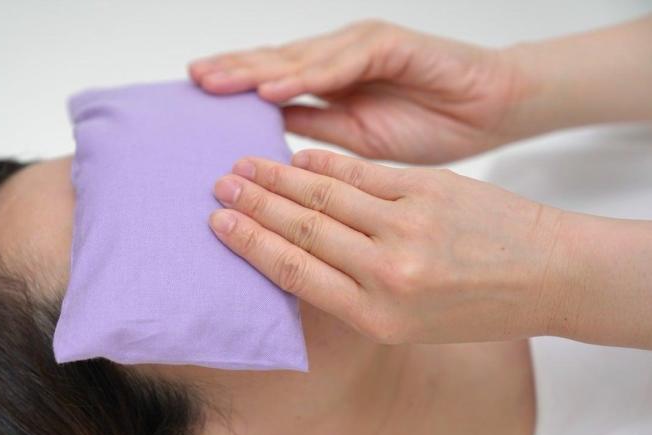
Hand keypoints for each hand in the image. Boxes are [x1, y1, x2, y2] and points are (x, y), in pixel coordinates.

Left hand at [188, 21, 533, 163]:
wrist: (491, 111)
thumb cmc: (429, 125)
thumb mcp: (355, 140)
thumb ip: (313, 129)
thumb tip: (267, 137)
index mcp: (328, 83)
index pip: (271, 83)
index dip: (235, 89)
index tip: (196, 102)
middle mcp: (338, 59)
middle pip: (274, 63)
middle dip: (232, 72)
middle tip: (192, 82)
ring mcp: (361, 48)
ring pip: (299, 58)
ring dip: (256, 71)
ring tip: (216, 83)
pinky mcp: (390, 44)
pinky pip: (342, 62)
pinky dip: (308, 75)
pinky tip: (274, 89)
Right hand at [206, 149, 565, 344]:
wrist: (547, 275)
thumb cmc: (474, 306)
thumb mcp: (407, 325)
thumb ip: (351, 295)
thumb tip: (295, 256)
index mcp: (377, 316)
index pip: (295, 272)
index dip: (251, 244)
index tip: (219, 224)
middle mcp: (388, 272)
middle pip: (302, 229)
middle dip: (254, 205)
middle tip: (220, 185)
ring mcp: (408, 227)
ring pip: (325, 196)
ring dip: (278, 178)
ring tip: (245, 165)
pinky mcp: (428, 190)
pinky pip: (362, 174)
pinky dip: (325, 164)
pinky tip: (298, 157)